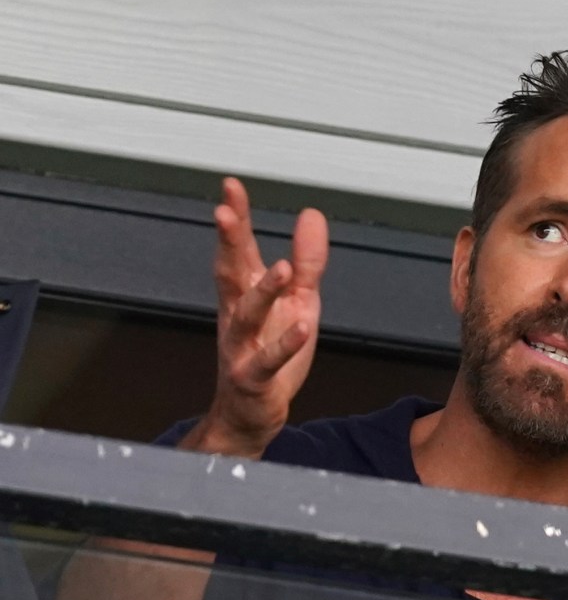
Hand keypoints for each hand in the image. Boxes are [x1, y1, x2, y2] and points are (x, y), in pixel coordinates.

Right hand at [183, 177, 328, 457]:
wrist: (250, 413)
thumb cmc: (269, 354)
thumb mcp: (298, 302)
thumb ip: (306, 262)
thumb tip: (312, 216)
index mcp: (246, 295)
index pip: (240, 250)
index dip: (236, 219)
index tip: (231, 187)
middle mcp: (238, 316)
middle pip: (229, 274)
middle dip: (228, 243)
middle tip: (224, 212)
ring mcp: (241, 347)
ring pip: (246, 316)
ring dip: (262, 292)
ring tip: (280, 268)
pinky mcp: (253, 379)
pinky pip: (267, 361)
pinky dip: (285, 345)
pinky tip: (302, 328)